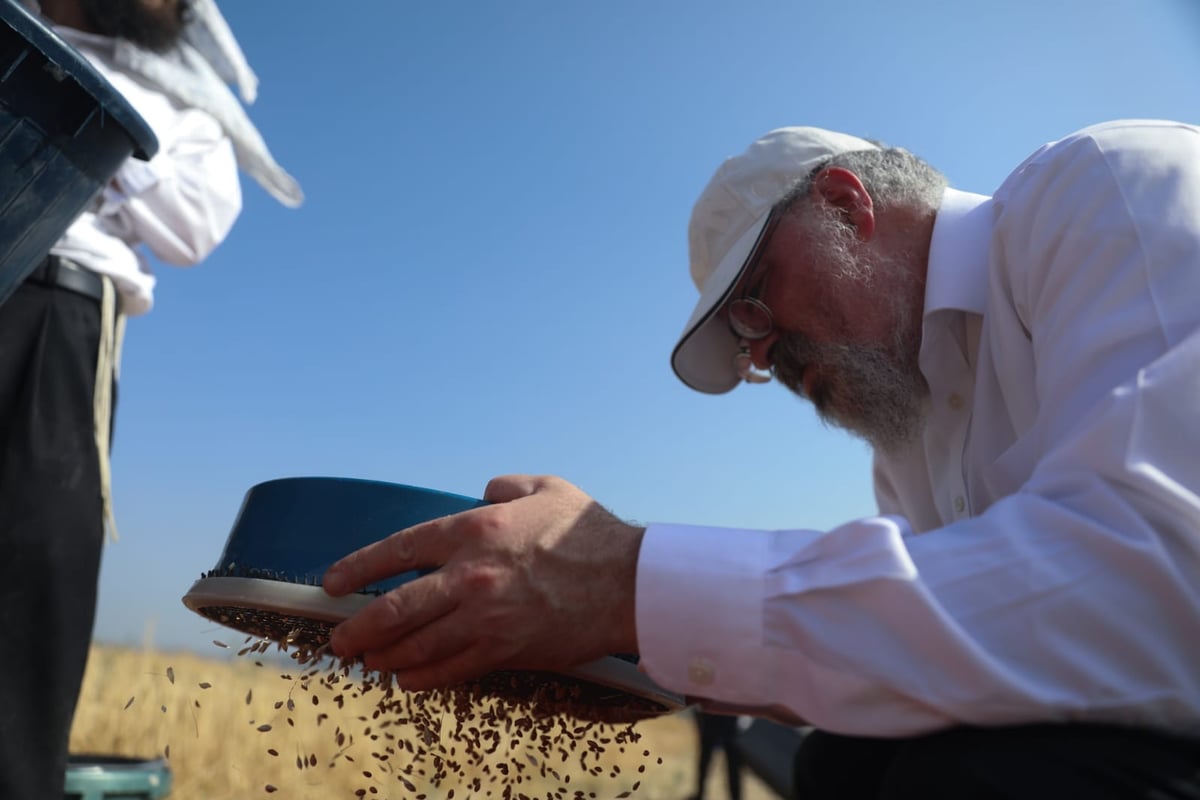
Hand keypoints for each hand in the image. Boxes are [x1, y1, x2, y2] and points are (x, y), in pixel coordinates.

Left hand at [322, 474, 643, 689]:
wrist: (629, 583)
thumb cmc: (590, 533)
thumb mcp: (547, 487)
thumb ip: (507, 485)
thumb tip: (486, 490)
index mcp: (475, 531)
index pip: (398, 550)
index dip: (358, 567)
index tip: (334, 582)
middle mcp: (470, 576)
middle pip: (395, 609)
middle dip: (359, 627)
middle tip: (340, 638)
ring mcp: (485, 618)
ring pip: (417, 645)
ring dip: (386, 656)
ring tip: (369, 662)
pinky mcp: (505, 650)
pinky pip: (452, 670)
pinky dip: (424, 677)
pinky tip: (408, 679)